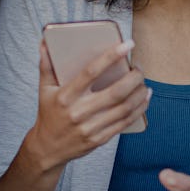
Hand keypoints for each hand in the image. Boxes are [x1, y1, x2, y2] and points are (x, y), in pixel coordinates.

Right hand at [21, 41, 148, 171]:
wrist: (47, 148)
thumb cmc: (48, 114)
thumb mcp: (44, 90)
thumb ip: (46, 65)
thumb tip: (45, 42)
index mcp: (65, 96)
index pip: (91, 72)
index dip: (111, 56)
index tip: (127, 45)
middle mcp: (78, 112)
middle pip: (116, 92)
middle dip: (134, 77)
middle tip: (139, 68)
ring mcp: (90, 127)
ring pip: (124, 108)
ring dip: (140, 93)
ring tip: (144, 82)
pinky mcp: (99, 139)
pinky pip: (125, 122)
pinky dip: (139, 109)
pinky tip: (144, 99)